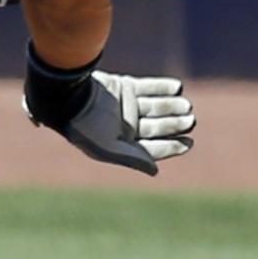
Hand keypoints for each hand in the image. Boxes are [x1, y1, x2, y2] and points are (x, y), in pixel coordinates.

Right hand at [25, 63, 195, 175]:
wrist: (66, 95)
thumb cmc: (84, 126)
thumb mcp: (108, 148)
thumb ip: (132, 158)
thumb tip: (155, 170)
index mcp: (121, 144)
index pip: (152, 148)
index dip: (172, 146)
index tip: (189, 143)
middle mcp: (124, 126)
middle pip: (156, 127)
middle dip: (174, 124)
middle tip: (191, 120)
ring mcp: (124, 106)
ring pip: (155, 107)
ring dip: (171, 106)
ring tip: (187, 105)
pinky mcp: (123, 87)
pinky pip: (147, 87)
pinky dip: (162, 87)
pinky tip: (177, 87)